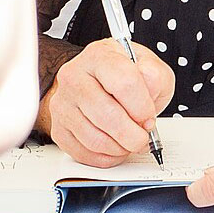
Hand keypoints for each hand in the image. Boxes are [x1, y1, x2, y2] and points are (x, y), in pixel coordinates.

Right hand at [37, 39, 174, 167]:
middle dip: (133, 134)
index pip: (124, 83)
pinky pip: (83, 153)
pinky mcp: (58, 128)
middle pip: (107, 115)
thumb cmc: (125, 76)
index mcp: (100, 55)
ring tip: (131, 142)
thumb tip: (150, 89)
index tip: (149, 117)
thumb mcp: (150, 67)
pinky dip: (106, 157)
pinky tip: (116, 148)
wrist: (98, 83)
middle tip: (143, 137)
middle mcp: (75, 77)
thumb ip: (155, 76)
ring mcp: (63, 103)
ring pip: (95, 139)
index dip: (142, 107)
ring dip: (120, 148)